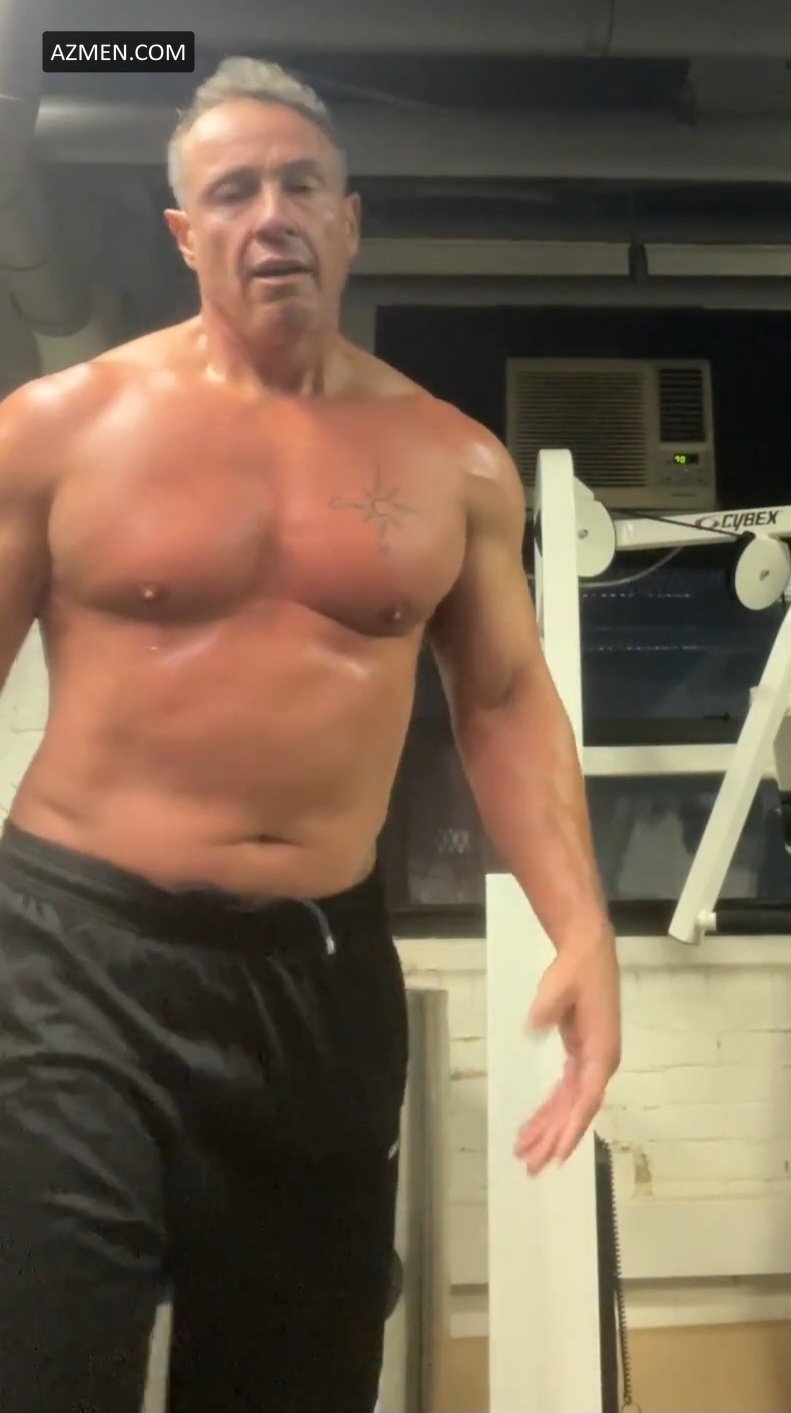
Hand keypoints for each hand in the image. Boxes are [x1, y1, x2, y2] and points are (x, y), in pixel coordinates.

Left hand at [513, 937, 620, 1175]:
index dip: (572, 1128)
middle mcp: (599, 1063)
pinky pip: (564, 1091)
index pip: (587, 1099)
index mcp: (601, 1053)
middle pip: (576, 1111)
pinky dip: (549, 1110)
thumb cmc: (575, 971)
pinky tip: (531, 1127)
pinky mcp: (579, 1055)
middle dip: (554, 1139)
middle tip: (531, 1166)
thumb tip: (532, 1028)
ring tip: (524, 1154)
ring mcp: (590, 1061)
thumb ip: (547, 1009)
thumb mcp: (559, 987)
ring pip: (568, 1105)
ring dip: (548, 1129)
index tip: (557, 1154)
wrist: (587, 952)